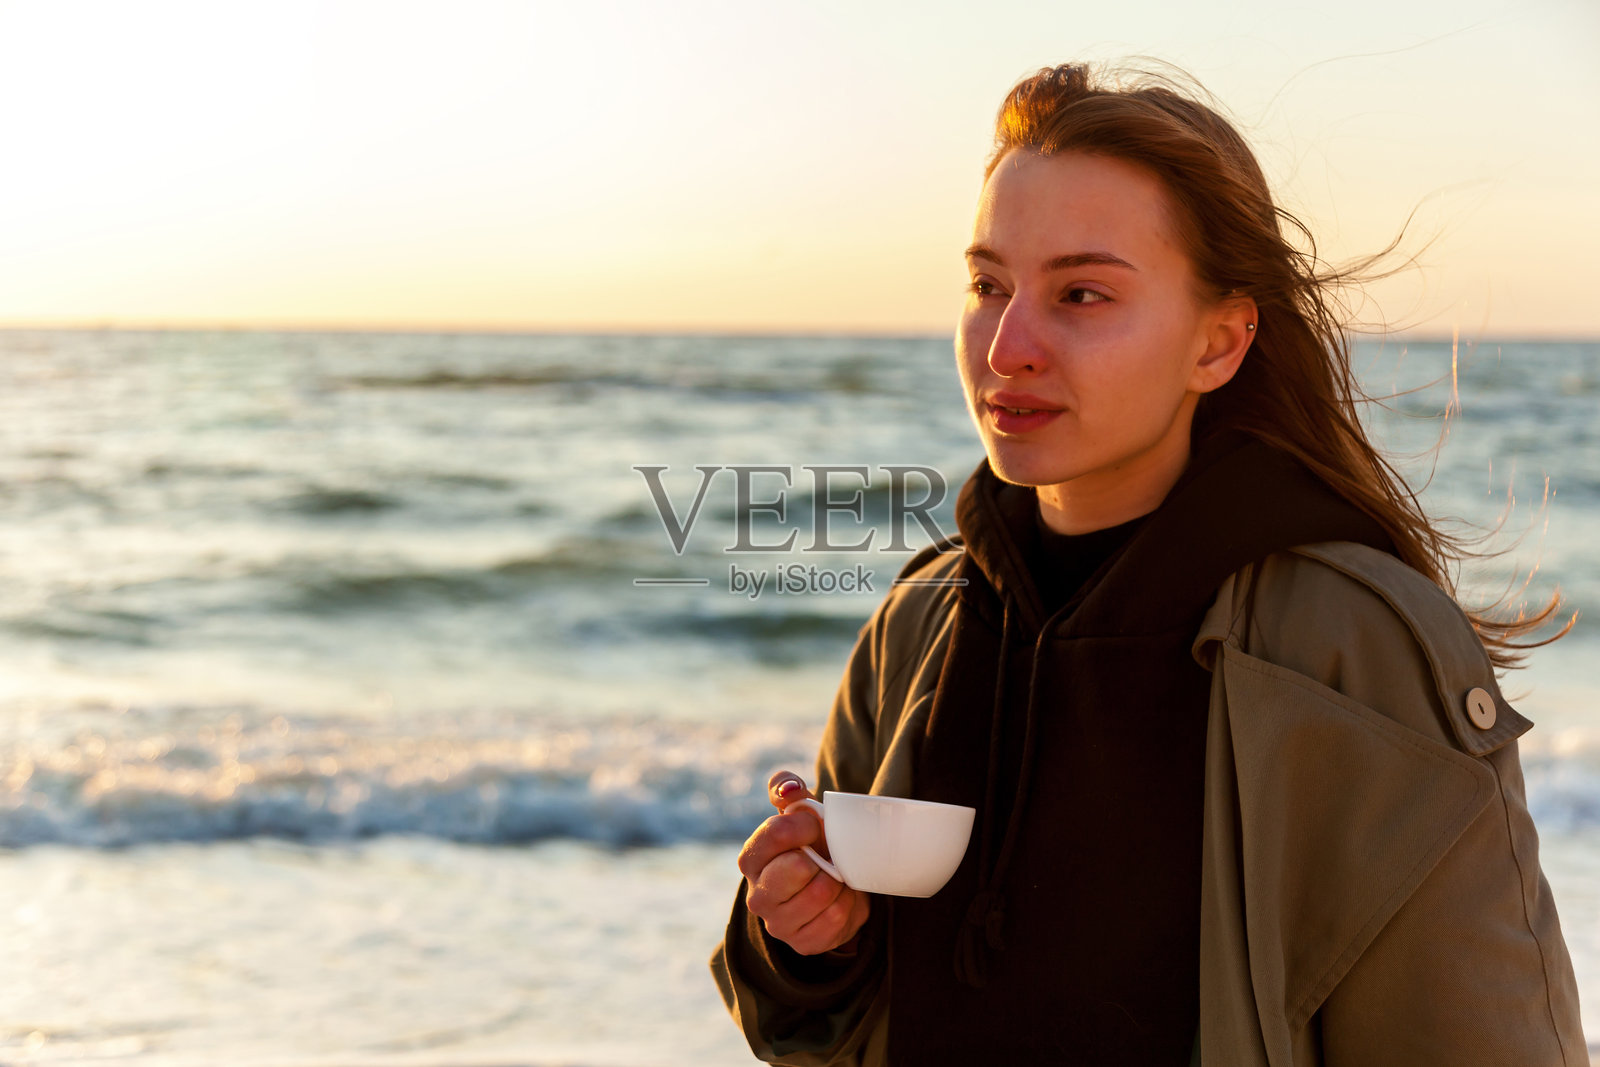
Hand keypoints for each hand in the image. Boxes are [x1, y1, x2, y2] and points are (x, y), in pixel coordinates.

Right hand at [737, 770, 871, 955]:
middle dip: (822, 857)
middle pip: (798, 868)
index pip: (775, 833)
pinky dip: (849, 904)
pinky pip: (837, 919)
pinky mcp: (803, 944)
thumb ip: (786, 787)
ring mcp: (779, 924)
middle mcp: (757, 895)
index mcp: (750, 858)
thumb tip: (789, 791)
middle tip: (828, 856)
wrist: (828, 885)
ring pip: (822, 894)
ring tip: (836, 876)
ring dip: (839, 881)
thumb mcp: (797, 810)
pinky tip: (842, 897)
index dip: (805, 825)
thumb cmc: (809, 843)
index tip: (818, 826)